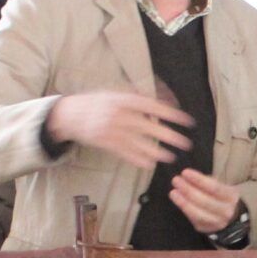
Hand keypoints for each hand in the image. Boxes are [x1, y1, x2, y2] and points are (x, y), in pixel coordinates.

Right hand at [46, 91, 191, 167]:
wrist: (70, 114)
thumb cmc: (97, 102)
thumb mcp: (115, 93)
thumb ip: (137, 96)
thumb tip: (162, 99)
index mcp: (123, 99)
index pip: (152, 106)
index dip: (170, 114)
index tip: (186, 121)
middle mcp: (119, 114)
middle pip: (148, 126)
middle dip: (168, 136)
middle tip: (185, 143)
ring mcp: (112, 130)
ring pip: (138, 143)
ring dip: (156, 152)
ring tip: (170, 157)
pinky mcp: (105, 143)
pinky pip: (125, 153)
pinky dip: (138, 159)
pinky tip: (150, 164)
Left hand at [167, 168, 240, 234]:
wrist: (227, 215)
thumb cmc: (219, 195)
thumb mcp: (218, 185)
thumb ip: (205, 181)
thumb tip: (187, 176)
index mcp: (230, 196)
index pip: (214, 188)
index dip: (199, 180)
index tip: (185, 172)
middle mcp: (226, 211)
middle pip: (205, 201)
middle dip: (188, 190)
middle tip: (176, 180)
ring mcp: (216, 222)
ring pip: (198, 213)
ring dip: (183, 202)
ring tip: (173, 192)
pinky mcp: (205, 228)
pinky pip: (192, 219)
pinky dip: (184, 208)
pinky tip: (177, 199)